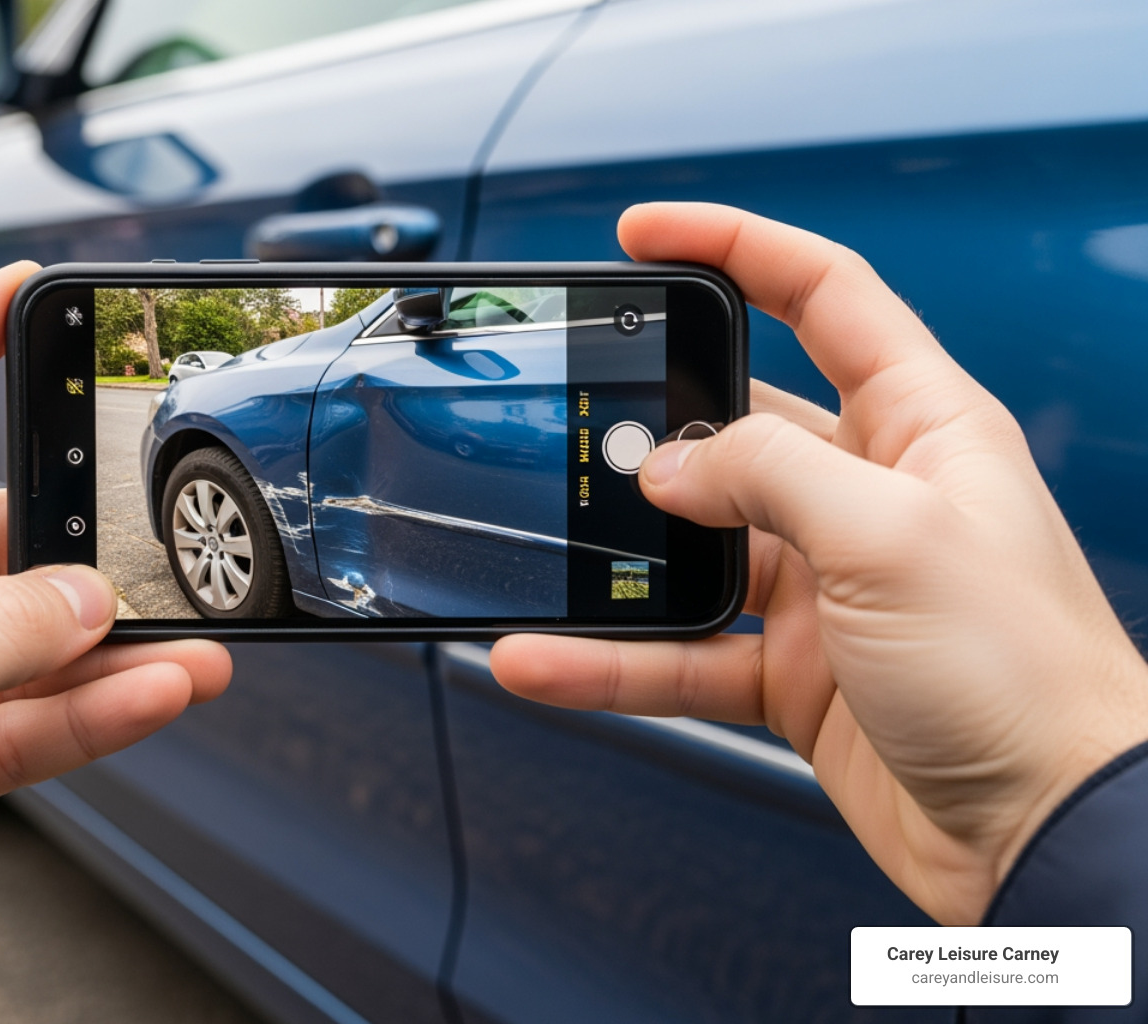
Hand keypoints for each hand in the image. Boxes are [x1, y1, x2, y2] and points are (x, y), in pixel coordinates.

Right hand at [492, 203, 1147, 925]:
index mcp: (920, 427)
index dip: (734, 247)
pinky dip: (610, 659)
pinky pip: (677, 651)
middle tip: (576, 421)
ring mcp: (823, 587)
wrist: (1049, 832)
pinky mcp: (788, 672)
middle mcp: (867, 497)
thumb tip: (670, 466)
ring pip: (691, 550)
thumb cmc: (1025, 676)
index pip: (824, 294)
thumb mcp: (893, 536)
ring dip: (614, 560)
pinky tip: (548, 658)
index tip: (644, 234)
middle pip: (735, 425)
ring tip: (544, 549)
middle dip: (652, 423)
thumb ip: (770, 476)